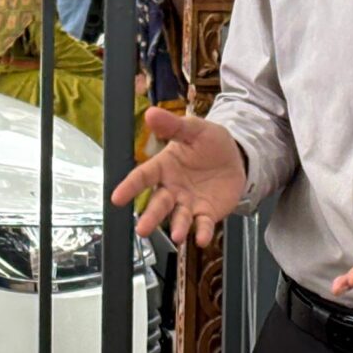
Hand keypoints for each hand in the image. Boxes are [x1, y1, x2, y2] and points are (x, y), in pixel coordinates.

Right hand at [116, 109, 247, 247]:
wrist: (236, 157)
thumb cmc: (209, 143)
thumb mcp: (194, 129)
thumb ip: (174, 126)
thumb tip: (151, 113)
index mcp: (164, 167)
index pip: (143, 176)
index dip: (130, 187)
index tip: (116, 198)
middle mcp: (172, 189)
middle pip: (158, 204)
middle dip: (150, 217)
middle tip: (142, 229)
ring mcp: (189, 203)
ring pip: (179, 217)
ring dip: (176, 227)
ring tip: (176, 235)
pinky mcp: (206, 213)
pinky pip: (203, 224)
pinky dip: (201, 232)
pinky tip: (201, 239)